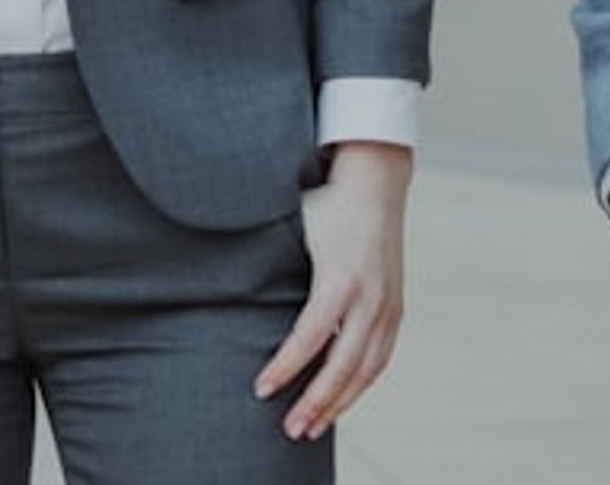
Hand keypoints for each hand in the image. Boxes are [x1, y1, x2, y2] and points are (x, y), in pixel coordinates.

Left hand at [258, 142, 409, 441]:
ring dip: (340, 403)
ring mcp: (387, 305)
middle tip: (290, 430)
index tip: (260, 390)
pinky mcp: (395, 308)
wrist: (375, 179)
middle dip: (316, 402)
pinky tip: (340, 402)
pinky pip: (379, 358)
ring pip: (366, 370)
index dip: (285, 367)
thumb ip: (266, 255)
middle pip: (343, 365)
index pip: (309, 336)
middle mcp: (369, 297)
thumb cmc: (325, 201)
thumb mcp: (292, 224)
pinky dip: (360, 384)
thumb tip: (214, 273)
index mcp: (339, 278)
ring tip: (312, 428)